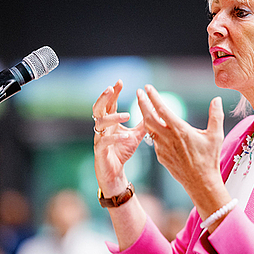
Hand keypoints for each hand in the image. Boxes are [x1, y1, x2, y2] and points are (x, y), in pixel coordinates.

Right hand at [92, 80, 144, 195]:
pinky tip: (126, 136)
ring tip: (127, 115)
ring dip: (113, 117)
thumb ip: (143, 124)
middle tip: (110, 89)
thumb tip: (154, 111)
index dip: (113, 93)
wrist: (115, 172)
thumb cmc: (122, 151)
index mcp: (109, 122)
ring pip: (100, 123)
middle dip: (104, 98)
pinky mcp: (100, 150)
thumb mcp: (135, 135)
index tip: (119, 82)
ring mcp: (99, 138)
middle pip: (98, 109)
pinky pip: (104, 141)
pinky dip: (115, 137)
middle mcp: (102, 128)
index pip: (110, 104)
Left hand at [136, 84, 229, 216]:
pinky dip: (153, 131)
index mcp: (180, 130)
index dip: (153, 97)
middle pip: (149, 117)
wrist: (200, 182)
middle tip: (138, 92)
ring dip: (145, 116)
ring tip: (144, 106)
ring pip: (149, 129)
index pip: (162, 109)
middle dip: (142, 103)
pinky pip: (154, 140)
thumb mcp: (216, 136)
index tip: (147, 88)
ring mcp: (162, 148)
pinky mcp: (161, 156)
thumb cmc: (209, 159)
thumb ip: (216, 115)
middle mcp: (168, 138)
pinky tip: (155, 127)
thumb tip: (217, 99)